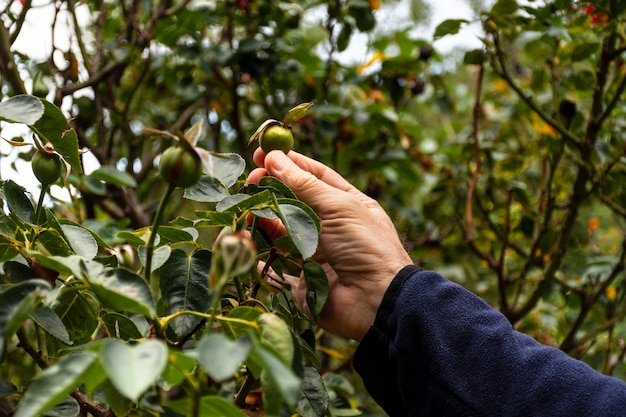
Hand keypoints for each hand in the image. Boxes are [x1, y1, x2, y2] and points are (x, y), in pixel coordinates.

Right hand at [247, 150, 412, 340]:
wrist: (374, 300)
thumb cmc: (365, 245)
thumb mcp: (339, 206)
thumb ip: (304, 184)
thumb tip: (275, 157)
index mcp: (347, 204)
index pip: (315, 176)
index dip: (290, 164)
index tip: (263, 153)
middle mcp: (331, 226)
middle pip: (295, 201)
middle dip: (272, 188)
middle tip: (251, 180)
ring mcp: (316, 252)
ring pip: (282, 229)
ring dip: (264, 216)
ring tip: (247, 205)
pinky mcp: (302, 278)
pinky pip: (276, 263)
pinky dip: (261, 252)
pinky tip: (246, 237)